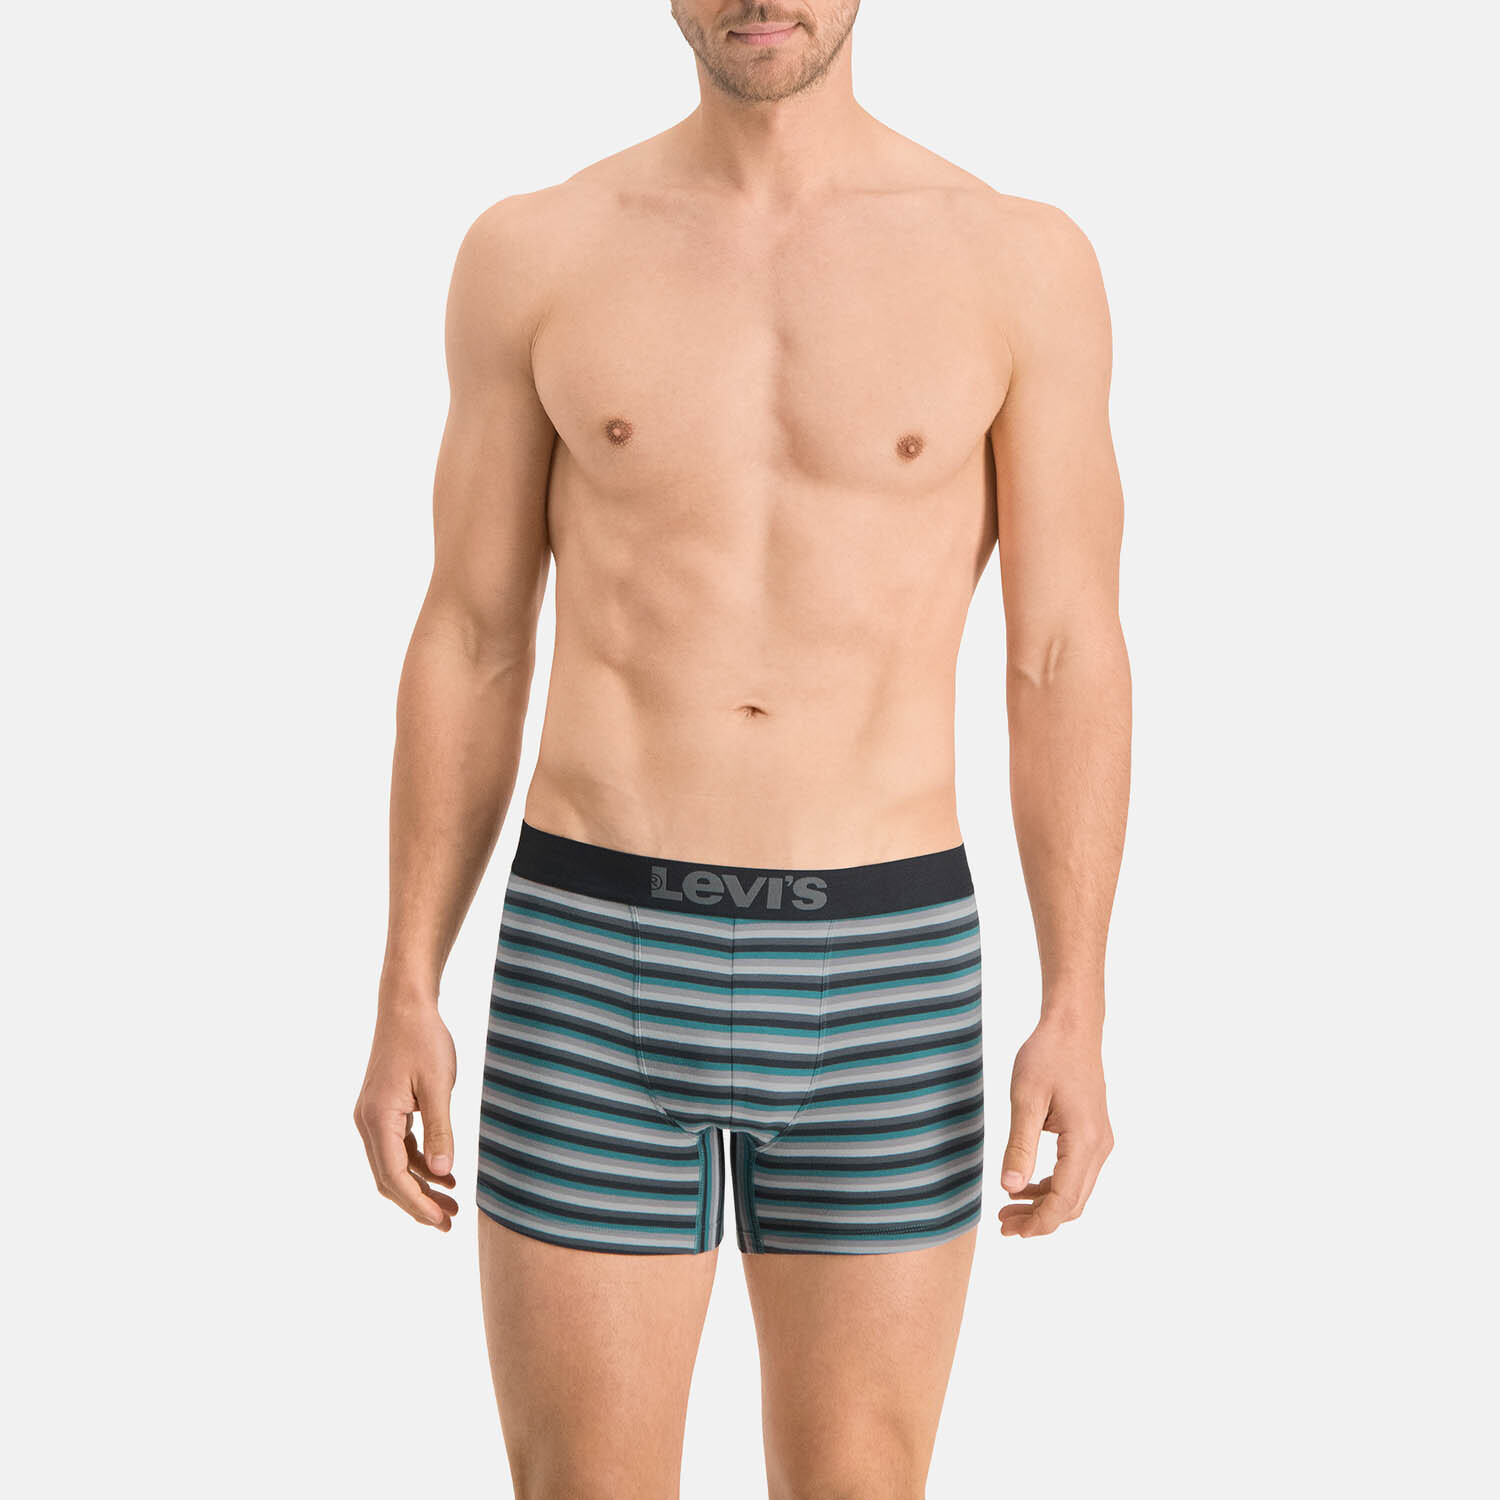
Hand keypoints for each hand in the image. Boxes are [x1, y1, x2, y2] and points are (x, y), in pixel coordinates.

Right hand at [354, 995, 458, 1230]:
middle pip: (389, 1178)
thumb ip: (440, 1130)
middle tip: (449, 1222)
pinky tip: (444, 1174)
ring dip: (420, 1186)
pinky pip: (398, 1147)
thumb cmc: (424, 1040)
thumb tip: (444, 1174)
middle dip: (418, 1203)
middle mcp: (368, 1122)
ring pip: (393, 1165)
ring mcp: (373, 1117)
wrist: (406, 1007)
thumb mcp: (439, 1085)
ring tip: (452, 1204)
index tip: (441, 1222)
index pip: (394, 1177)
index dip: (417, 1204)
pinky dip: (419, 1163)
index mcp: (378, 1119)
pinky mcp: (384, 1110)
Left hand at [998, 1015, 1112, 1237]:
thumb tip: (1009, 1187)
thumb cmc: (1047, 1056)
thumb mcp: (1026, 1098)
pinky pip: (1076, 1174)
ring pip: (1076, 1192)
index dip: (1038, 1222)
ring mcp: (1100, 1142)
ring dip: (1045, 1205)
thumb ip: (1019, 1145)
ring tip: (1008, 1209)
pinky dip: (1052, 1187)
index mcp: (1085, 1141)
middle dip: (1039, 1220)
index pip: (1064, 1200)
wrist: (1072, 1029)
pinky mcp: (1093, 1136)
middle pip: (1073, 1203)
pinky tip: (1025, 1186)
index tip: (1009, 1231)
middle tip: (1003, 1224)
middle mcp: (1099, 1147)